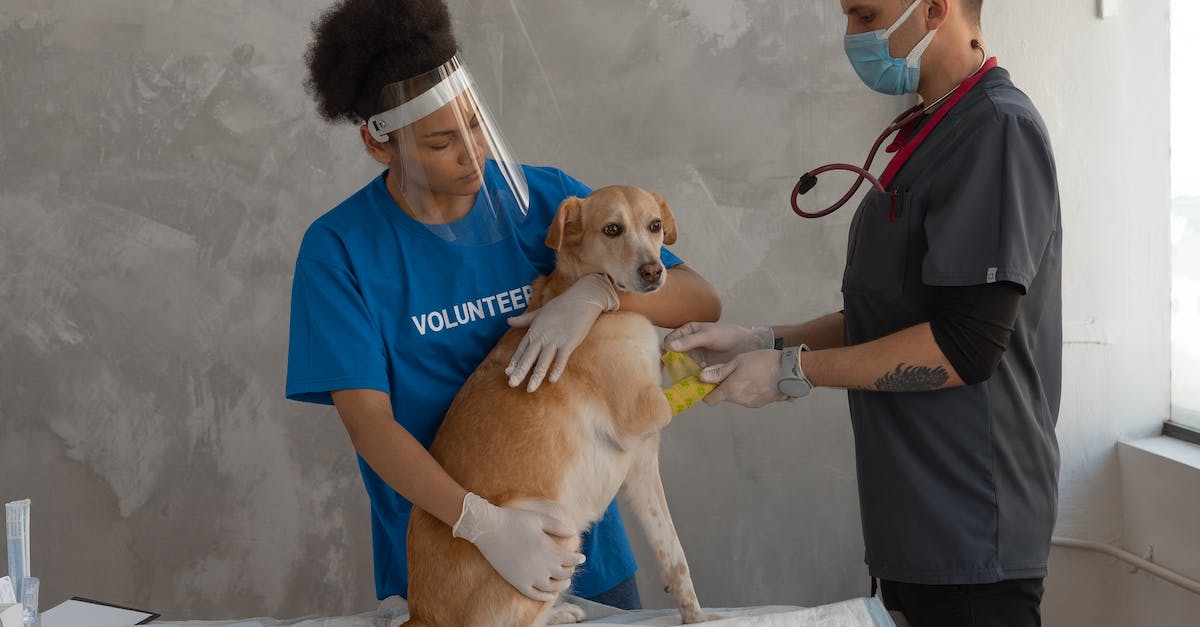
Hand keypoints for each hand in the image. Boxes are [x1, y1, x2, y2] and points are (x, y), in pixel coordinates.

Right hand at [453, 492, 584, 601]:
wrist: (488, 528)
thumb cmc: (513, 520)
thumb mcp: (538, 519)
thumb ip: (557, 526)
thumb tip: (573, 533)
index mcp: (547, 549)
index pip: (570, 559)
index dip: (578, 559)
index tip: (581, 557)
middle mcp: (541, 565)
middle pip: (563, 574)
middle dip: (570, 570)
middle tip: (571, 566)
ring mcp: (528, 576)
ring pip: (552, 587)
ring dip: (562, 585)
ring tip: (566, 582)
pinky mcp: (517, 582)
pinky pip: (534, 595)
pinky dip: (545, 597)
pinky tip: (551, 595)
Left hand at [506, 274, 618, 391]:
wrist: (582, 298)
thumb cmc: (561, 305)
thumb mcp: (539, 312)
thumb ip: (524, 320)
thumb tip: (508, 320)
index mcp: (535, 330)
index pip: (522, 348)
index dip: (515, 361)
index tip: (507, 373)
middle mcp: (542, 336)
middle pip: (529, 357)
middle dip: (520, 371)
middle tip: (511, 384)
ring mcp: (555, 340)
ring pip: (543, 361)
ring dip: (536, 376)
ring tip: (530, 389)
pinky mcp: (569, 342)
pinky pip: (561, 358)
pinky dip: (557, 369)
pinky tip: (552, 380)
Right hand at [663, 322, 773, 366]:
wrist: (746, 346)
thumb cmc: (727, 335)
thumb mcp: (708, 336)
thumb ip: (689, 341)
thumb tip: (669, 346)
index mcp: (687, 332)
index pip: (670, 340)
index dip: (666, 349)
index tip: (666, 357)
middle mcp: (688, 345)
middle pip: (673, 355)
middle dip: (671, 363)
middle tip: (672, 370)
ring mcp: (694, 357)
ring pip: (681, 366)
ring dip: (681, 371)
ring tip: (685, 376)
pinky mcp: (701, 368)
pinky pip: (691, 374)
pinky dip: (690, 377)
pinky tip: (695, 379)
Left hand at [699, 349, 788, 407]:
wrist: (788, 370)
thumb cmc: (763, 362)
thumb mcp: (738, 361)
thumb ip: (719, 371)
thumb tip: (702, 377)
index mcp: (731, 389)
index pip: (710, 400)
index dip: (706, 392)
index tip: (707, 383)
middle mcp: (739, 400)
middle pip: (723, 397)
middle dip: (723, 386)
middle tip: (730, 371)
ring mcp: (750, 403)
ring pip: (736, 397)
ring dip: (736, 387)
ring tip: (747, 373)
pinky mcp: (759, 403)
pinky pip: (747, 398)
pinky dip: (747, 390)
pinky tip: (755, 379)